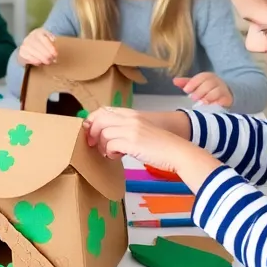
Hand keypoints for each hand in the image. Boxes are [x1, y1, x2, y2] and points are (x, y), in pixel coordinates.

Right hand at [18, 27, 56, 66]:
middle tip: (53, 60)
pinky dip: (37, 62)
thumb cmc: (41, 41)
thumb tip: (53, 40)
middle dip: (48, 55)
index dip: (51, 48)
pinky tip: (40, 62)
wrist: (28, 44)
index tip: (55, 54)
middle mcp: (29, 37)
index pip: (44, 40)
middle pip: (40, 48)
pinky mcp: (21, 53)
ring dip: (43, 60)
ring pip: (36, 54)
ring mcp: (24, 45)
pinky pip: (30, 59)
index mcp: (37, 32)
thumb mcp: (47, 36)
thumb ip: (51, 37)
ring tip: (48, 62)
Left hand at [83, 107, 219, 187]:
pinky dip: (110, 153)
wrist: (177, 151)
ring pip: (103, 134)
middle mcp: (130, 119)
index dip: (92, 119)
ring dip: (102, 146)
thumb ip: (126, 128)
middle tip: (93, 144)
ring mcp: (131, 129)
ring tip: (109, 153)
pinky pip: (110, 146)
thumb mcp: (141, 129)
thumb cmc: (160, 144)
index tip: (89, 131)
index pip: (103, 109)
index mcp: (131, 114)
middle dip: (92, 132)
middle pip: (99, 119)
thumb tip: (107, 135)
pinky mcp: (132, 142)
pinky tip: (116, 157)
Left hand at [174, 72, 232, 107]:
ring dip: (208, 97)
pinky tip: (210, 106)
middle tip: (192, 98)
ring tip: (201, 103)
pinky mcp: (227, 99)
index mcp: (208, 76)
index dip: (193, 83)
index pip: (201, 77)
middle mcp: (216, 81)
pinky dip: (216, 103)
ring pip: (216, 91)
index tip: (186, 90)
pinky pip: (223, 100)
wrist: (224, 95)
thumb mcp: (196, 85)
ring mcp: (223, 90)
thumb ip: (186, 83)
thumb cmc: (207, 90)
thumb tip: (174, 81)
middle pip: (208, 84)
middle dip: (199, 91)